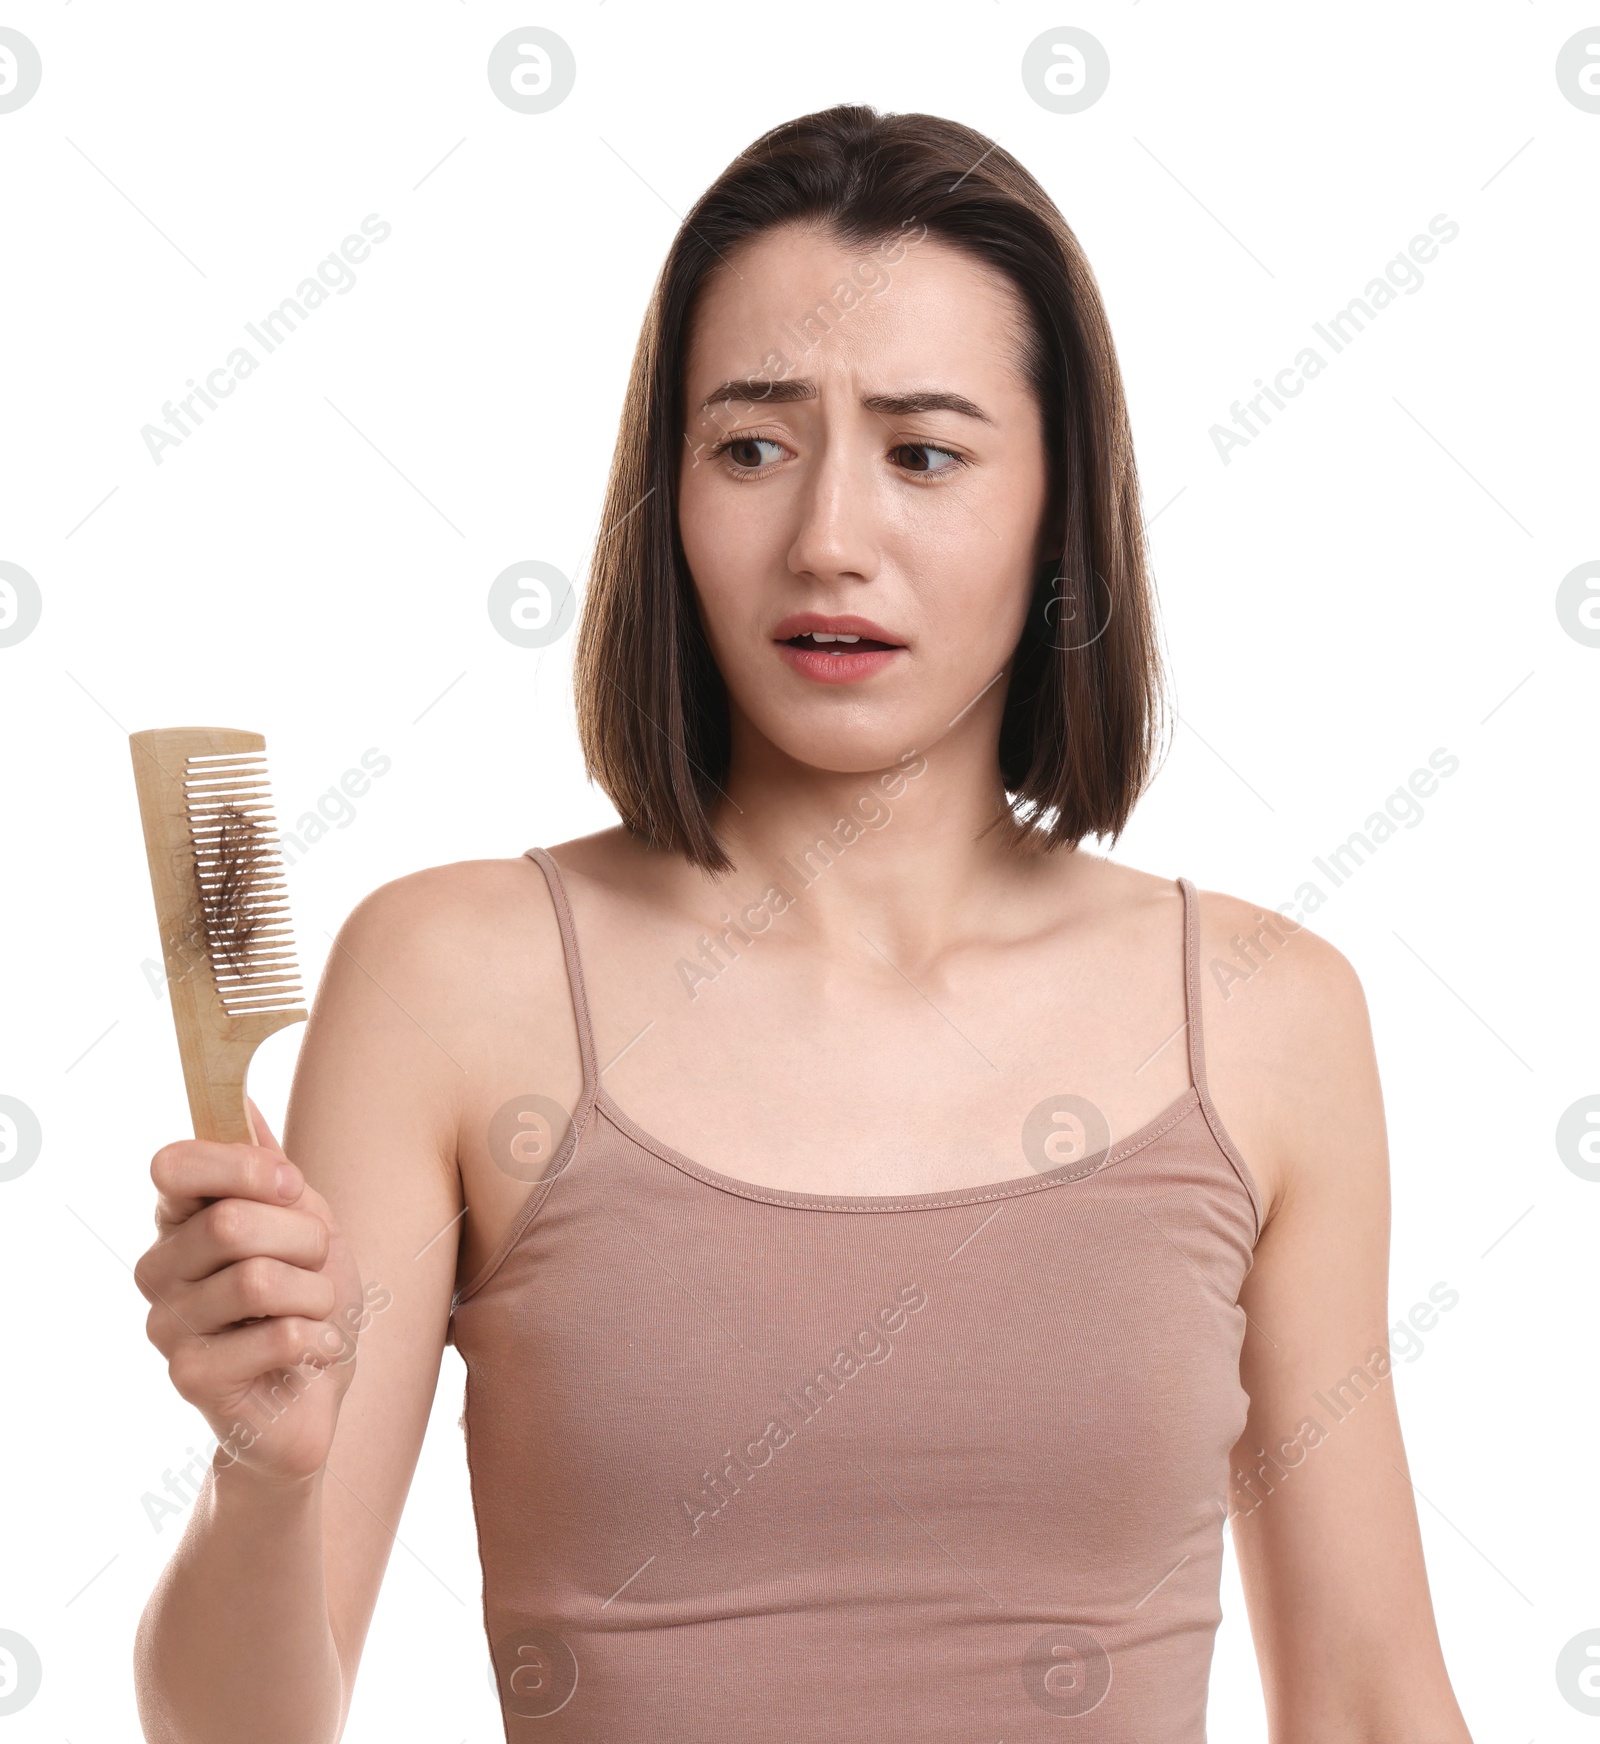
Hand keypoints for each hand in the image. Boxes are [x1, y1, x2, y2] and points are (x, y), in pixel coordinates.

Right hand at [134, 1098, 371, 1487]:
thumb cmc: (308, 1301)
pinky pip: (278, 1335)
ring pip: (257, 1280)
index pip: (173, 1165)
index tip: (292, 1186)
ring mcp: (165, 1324)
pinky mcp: (190, 1377)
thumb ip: (271, 1168)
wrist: (314, 1396)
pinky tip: (313, 1353)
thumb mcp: (306, 1222)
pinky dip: (320, 1340)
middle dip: (304, 1240)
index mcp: (179, 1221)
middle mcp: (157, 1268)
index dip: (242, 1166)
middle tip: (319, 1267)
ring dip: (317, 1294)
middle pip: (230, 1221)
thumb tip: (242, 1100)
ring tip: (318, 1312)